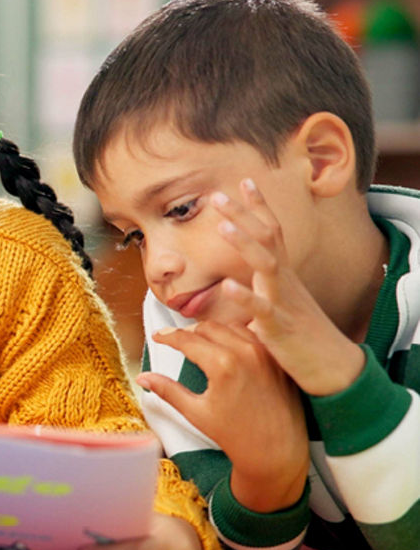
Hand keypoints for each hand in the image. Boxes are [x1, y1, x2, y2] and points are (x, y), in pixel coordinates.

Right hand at [145, 321, 308, 511]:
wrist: (276, 454)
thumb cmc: (236, 437)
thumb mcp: (196, 413)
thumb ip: (168, 390)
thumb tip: (143, 378)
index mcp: (222, 365)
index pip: (187, 339)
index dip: (167, 336)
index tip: (158, 337)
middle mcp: (246, 353)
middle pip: (208, 327)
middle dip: (188, 332)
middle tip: (176, 340)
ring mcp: (265, 355)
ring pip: (232, 327)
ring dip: (213, 330)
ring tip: (200, 341)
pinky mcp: (277, 361)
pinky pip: (253, 337)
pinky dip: (236, 336)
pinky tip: (227, 347)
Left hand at [210, 179, 364, 395]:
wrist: (332, 368)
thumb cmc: (300, 337)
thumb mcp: (276, 307)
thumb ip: (256, 291)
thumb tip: (231, 284)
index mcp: (282, 276)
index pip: (272, 233)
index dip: (258, 207)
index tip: (243, 181)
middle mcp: (284, 282)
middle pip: (267, 239)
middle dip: (242, 215)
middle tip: (216, 194)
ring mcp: (283, 302)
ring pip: (266, 265)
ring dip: (244, 243)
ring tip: (222, 225)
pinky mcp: (279, 327)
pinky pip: (261, 308)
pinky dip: (244, 295)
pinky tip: (227, 284)